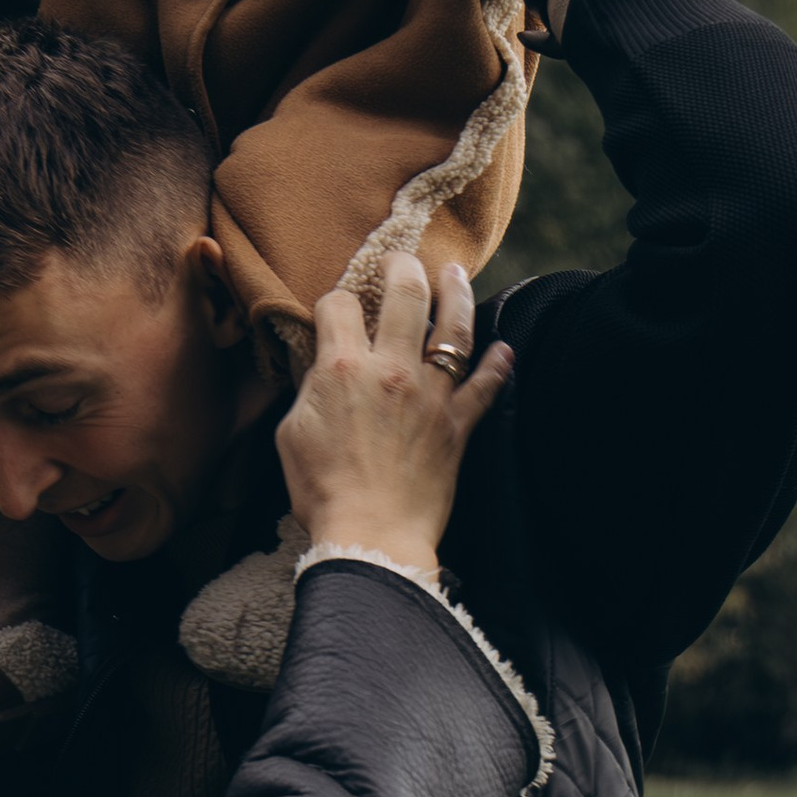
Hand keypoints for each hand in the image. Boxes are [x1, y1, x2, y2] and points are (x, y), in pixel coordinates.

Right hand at [276, 257, 511, 580]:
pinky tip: (504, 350)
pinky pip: (486, 386)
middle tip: (403, 261)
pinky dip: (498, 366)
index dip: (333, 301)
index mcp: (342, 369)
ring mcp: (430, 395)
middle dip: (402, 268)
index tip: (334, 310)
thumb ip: (309, 390)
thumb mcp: (291, 433)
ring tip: (455, 274)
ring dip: (456, 294)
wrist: (370, 536)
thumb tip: (321, 370)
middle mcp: (390, 370)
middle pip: (404, 296)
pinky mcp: (457, 425)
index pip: (338, 306)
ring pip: (453, 328)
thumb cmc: (322, 491)